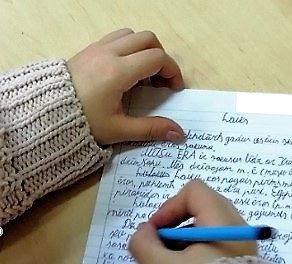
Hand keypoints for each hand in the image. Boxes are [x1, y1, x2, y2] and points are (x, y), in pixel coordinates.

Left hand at [67, 28, 184, 144]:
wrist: (47, 114)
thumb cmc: (83, 122)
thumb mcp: (119, 130)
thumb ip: (151, 129)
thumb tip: (178, 133)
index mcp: (119, 71)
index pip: (157, 58)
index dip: (172, 71)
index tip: (173, 89)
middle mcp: (109, 53)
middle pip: (148, 39)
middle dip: (161, 58)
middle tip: (161, 82)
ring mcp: (97, 48)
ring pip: (131, 35)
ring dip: (144, 51)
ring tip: (143, 77)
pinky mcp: (89, 50)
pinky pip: (116, 38)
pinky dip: (128, 49)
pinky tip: (125, 72)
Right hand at [128, 180, 257, 263]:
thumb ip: (145, 244)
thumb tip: (143, 232)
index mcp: (223, 222)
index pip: (194, 193)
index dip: (168, 207)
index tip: (153, 232)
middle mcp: (235, 233)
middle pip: (193, 219)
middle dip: (163, 237)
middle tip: (145, 254)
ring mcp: (237, 253)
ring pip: (196, 243)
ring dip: (167, 255)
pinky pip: (205, 259)